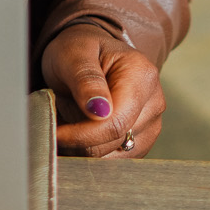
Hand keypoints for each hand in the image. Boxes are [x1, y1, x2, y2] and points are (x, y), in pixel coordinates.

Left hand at [42, 24, 163, 157]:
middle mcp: (154, 102)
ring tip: (69, 123)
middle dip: (80, 141)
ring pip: (115, 156)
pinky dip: (94, 151)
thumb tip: (100, 112)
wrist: (90, 53)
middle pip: (115, 142)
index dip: (81, 135)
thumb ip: (86, 80)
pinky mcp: (142, 139)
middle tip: (55, 124)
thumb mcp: (74, 54)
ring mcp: (151, 123)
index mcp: (142, 75)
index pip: (115, 123)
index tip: (55, 133)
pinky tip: (81, 132)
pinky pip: (116, 159)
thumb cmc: (80, 50)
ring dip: (86, 148)